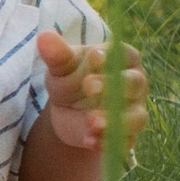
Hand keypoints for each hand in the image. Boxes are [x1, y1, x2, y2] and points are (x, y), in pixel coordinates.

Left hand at [38, 29, 147, 157]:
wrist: (68, 111)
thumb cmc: (70, 78)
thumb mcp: (61, 67)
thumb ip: (57, 54)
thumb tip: (44, 37)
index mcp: (123, 60)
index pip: (124, 55)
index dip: (110, 56)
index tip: (92, 58)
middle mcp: (135, 84)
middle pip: (134, 83)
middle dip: (112, 86)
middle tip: (88, 86)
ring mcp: (134, 112)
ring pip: (135, 117)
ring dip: (115, 120)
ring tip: (92, 121)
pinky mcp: (126, 137)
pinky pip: (124, 142)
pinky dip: (106, 143)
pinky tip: (88, 141)